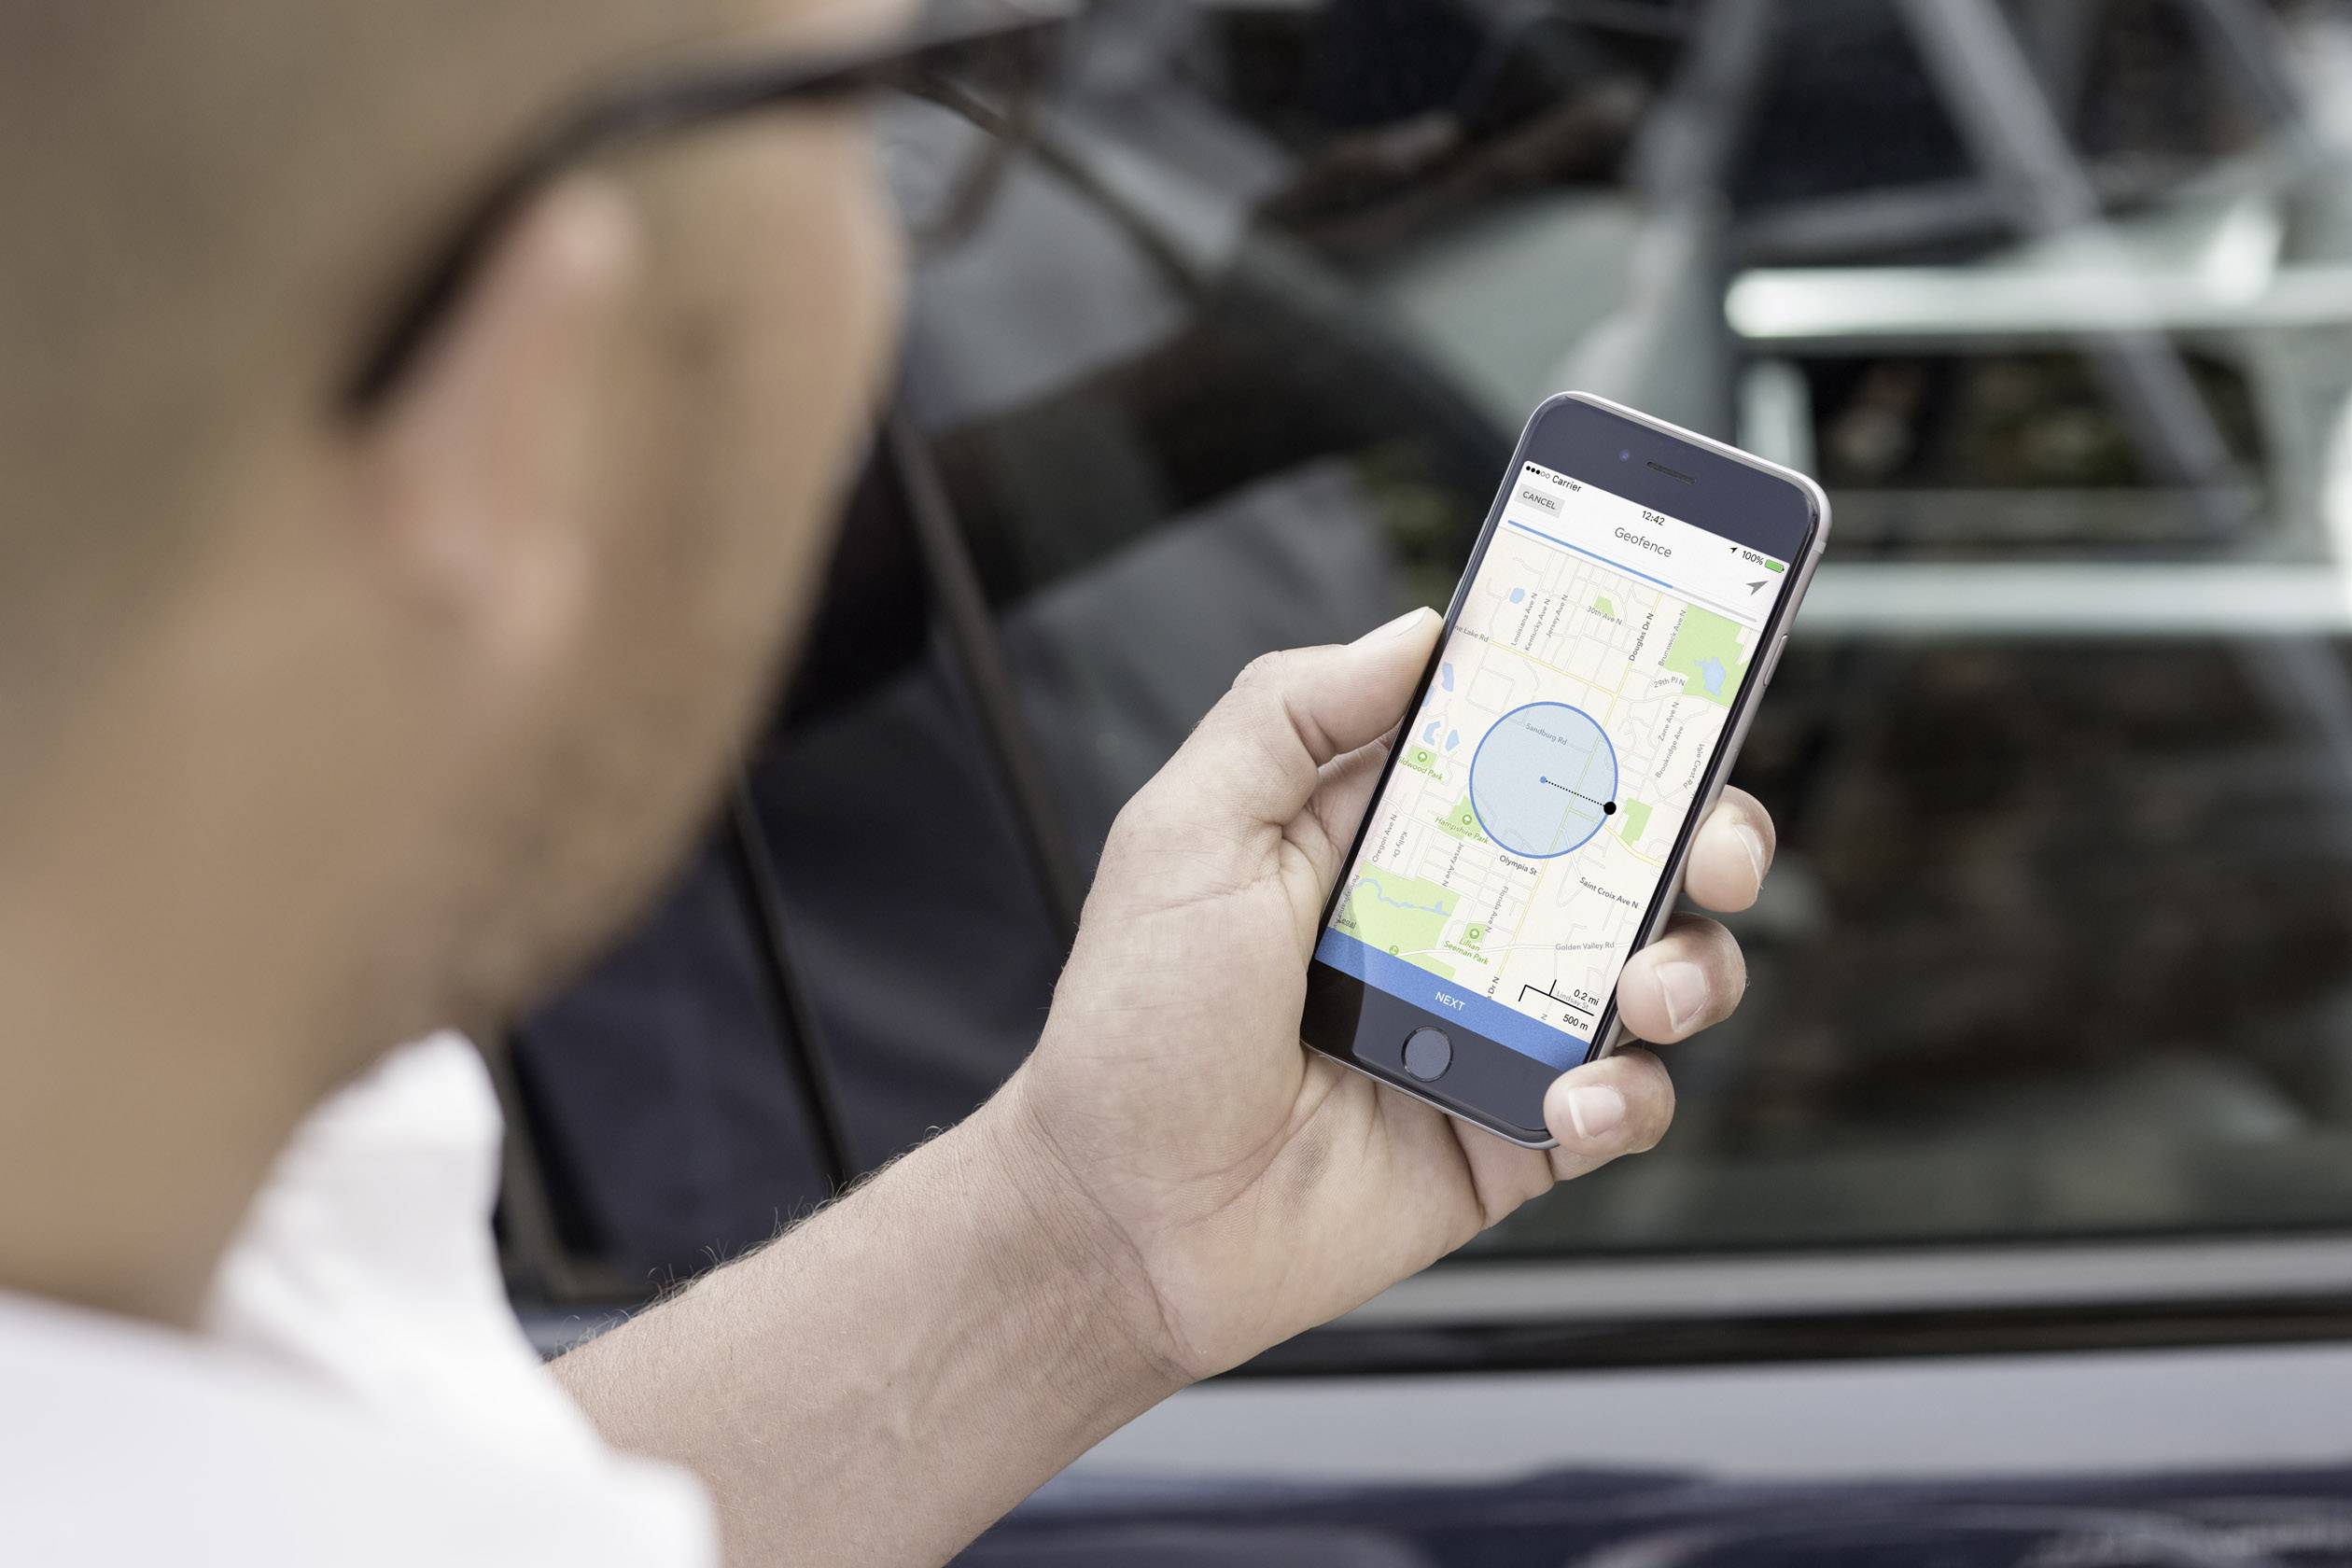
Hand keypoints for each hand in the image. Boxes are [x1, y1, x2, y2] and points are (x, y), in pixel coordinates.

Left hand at [994, 608, 1773, 1384]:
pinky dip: (1627, 1097)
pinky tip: (1568, 1101)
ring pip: (1655, 969)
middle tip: (1709, 844)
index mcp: (1384, 829)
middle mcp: (1455, 917)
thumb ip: (1289, 712)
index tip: (1672, 679)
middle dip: (1703, 830)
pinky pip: (1624, 1104)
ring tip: (1641, 988)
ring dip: (1688, 964)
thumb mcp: (1186, 833)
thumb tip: (1418, 630)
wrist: (1123, 1222)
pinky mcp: (1513, 1132)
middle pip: (1626, 849)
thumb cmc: (1134, 1029)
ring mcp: (1493, 1026)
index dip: (1605, 707)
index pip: (1522, 741)